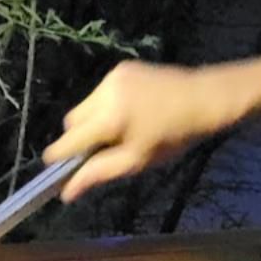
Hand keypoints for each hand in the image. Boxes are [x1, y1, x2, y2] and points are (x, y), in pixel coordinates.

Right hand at [43, 61, 232, 201]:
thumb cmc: (174, 136)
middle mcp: (105, 93)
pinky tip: (131, 112)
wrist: (204, 98)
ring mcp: (112, 77)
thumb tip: (66, 192)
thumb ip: (99, 173)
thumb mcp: (137, 161)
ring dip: (93, 120)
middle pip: (72, 120)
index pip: (69, 139)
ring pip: (85, 105)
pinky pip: (101, 92)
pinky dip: (107, 104)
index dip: (59, 156)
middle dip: (80, 137)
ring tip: (121, 130)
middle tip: (101, 150)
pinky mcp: (121, 68)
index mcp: (109, 118)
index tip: (56, 168)